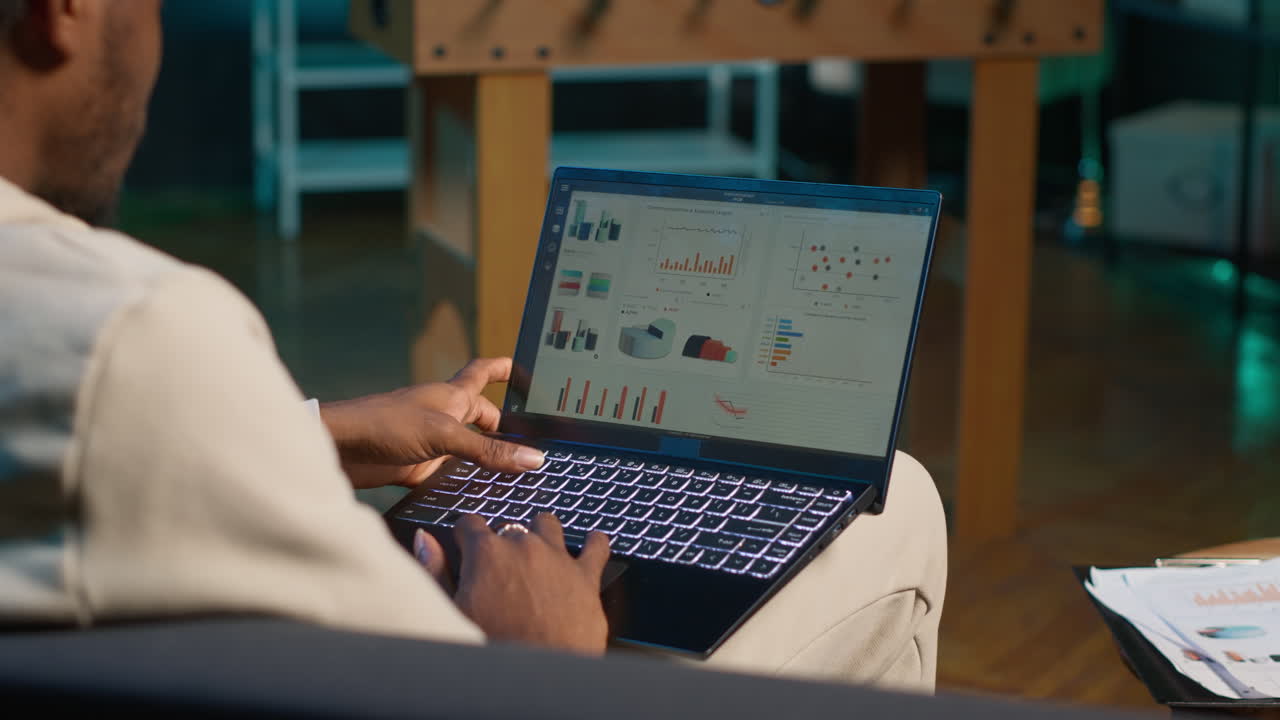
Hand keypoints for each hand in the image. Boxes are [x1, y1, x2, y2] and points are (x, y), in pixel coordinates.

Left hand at [319, 358, 543, 488]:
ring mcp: (431, 442)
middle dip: (506, 428)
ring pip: (470, 448)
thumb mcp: (444, 434)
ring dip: (489, 460)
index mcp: (452, 395)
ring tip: (518, 476)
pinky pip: (450, 474)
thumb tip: (533, 458)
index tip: (526, 370)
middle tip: (534, 445)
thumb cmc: (385, 425)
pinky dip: (465, 482)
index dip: (505, 370)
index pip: (484, 373)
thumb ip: (487, 451)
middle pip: (483, 417)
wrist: (337, 448)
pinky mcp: (418, 468)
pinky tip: (480, 495)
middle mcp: (445, 415)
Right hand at [424, 513, 610, 654]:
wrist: (538, 679)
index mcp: (486, 553)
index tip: (465, 544)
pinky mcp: (586, 576)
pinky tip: (593, 541)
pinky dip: (595, 542)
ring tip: (539, 550)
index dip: (465, 534)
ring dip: (542, 534)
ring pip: (549, 525)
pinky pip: (597, 546)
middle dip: (503, 543)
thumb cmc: (491, 648)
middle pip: (509, 528)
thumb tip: (425, 539)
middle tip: (500, 569)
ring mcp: (557, 558)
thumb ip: (435, 571)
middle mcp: (523, 546)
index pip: (469, 523)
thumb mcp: (451, 611)